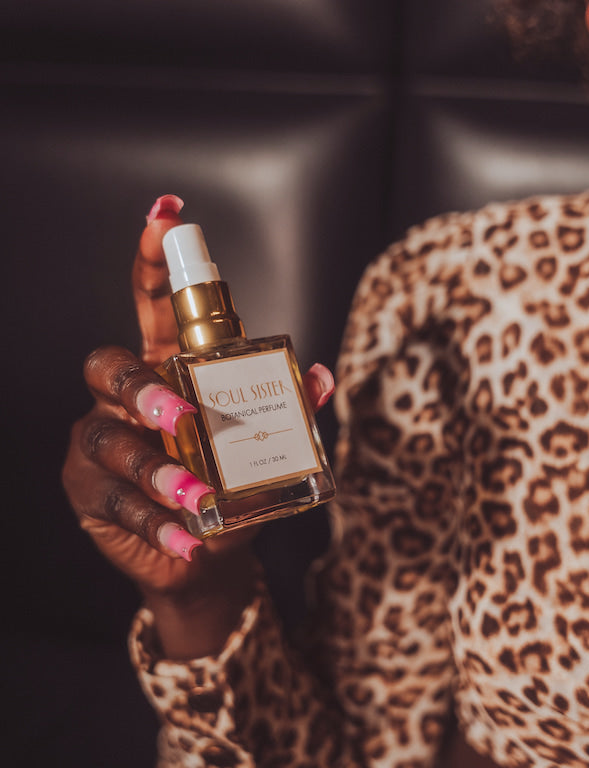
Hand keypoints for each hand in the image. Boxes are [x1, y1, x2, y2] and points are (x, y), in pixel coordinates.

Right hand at [62, 196, 334, 601]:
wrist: (206, 553)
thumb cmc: (228, 482)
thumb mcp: (262, 444)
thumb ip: (287, 407)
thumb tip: (320, 375)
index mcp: (165, 369)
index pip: (152, 306)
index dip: (154, 260)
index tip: (167, 215)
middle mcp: (123, 399)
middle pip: (110, 367)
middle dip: (144, 386)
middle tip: (184, 414)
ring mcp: (99, 445)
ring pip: (110, 441)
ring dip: (157, 469)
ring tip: (198, 496)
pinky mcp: (89, 495)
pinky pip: (115, 502)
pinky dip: (155, 521)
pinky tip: (187, 537)